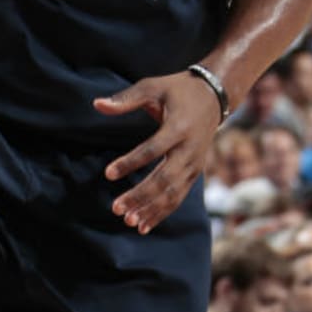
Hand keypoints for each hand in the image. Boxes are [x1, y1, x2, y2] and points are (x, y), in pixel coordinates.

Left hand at [95, 71, 222, 235]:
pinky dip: (162, 212)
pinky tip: (144, 225)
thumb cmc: (178, 90)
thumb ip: (126, 99)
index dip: (130, 163)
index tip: (108, 174)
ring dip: (151, 209)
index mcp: (179, 127)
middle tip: (116, 208)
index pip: (152, 150)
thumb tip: (97, 104)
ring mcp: (194, 164)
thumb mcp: (153, 86)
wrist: (214, 96)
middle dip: (140, 195)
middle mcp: (190, 149)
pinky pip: (179, 197)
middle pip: (164, 178)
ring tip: (129, 221)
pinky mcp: (195, 172)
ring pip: (173, 193)